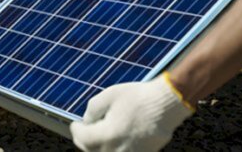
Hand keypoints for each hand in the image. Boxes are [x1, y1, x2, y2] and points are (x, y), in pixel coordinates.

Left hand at [70, 74, 193, 151]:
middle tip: (84, 130)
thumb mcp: (110, 95)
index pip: (82, 138)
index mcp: (105, 136)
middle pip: (90, 150)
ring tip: (99, 135)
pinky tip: (115, 138)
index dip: (76, 129)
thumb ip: (92, 109)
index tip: (75, 124)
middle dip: (85, 139)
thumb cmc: (139, 97)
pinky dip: (113, 149)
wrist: (167, 105)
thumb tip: (88, 121)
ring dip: (98, 146)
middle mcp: (115, 151)